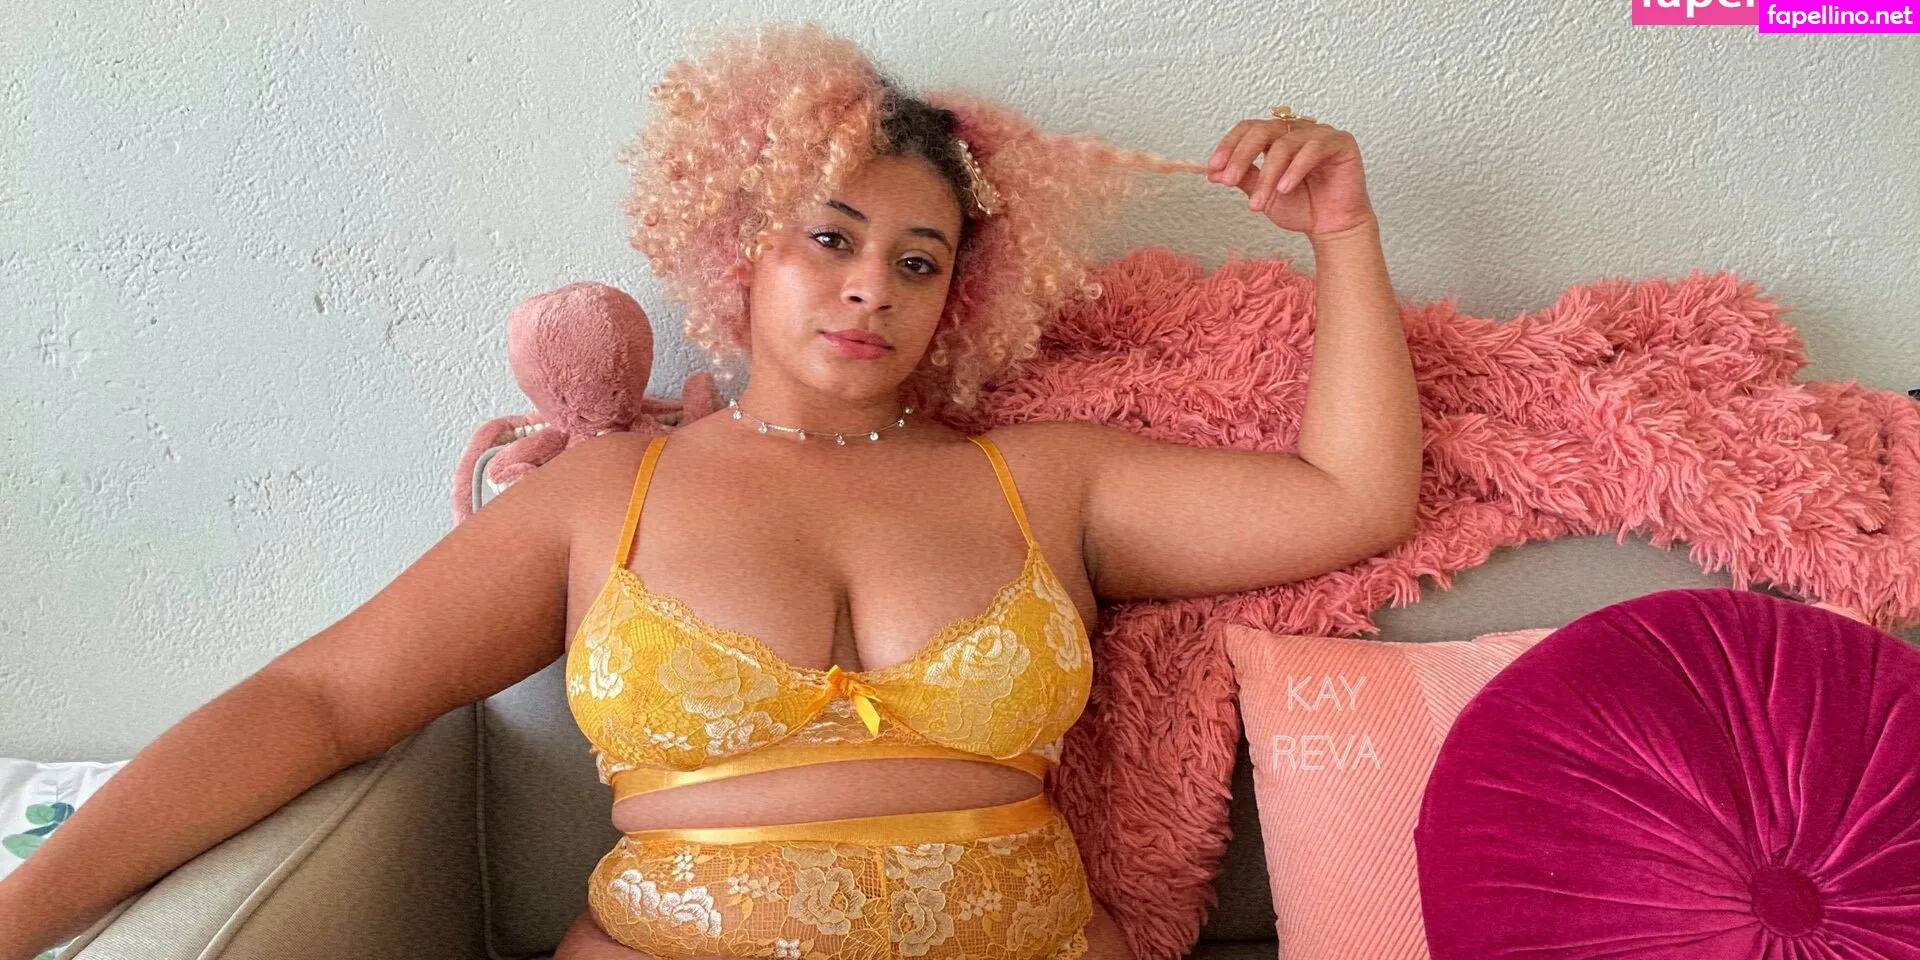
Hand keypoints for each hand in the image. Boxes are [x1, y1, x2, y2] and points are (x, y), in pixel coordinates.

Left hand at [1205, 111, 1375, 240]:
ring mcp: (1320, 134)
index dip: (1229, 146)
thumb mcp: (1263, 193)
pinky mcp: (1341, 143)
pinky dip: (1295, 170)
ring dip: (1267, 174)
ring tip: (1259, 202)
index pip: (1248, 129)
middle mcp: (1297, 130)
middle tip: (1228, 180)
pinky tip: (1284, 188)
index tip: (1213, 168)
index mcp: (1278, 137)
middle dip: (1241, 156)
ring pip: (1285, 144)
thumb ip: (1243, 178)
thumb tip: (1213, 172)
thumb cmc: (1302, 208)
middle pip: (1263, 130)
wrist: (1331, 227)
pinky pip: (1313, 149)